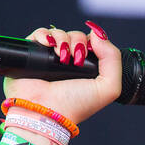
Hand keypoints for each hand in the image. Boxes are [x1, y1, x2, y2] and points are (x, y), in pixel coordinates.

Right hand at [4, 22, 122, 125]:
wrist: (46, 111)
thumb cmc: (75, 105)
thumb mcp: (108, 88)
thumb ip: (113, 58)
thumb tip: (98, 34)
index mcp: (85, 71)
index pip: (91, 44)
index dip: (93, 43)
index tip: (89, 54)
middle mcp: (67, 64)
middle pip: (75, 36)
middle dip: (77, 41)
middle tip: (75, 59)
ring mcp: (49, 59)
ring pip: (58, 33)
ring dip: (62, 38)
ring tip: (61, 56)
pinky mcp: (32, 56)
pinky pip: (39, 34)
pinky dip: (44, 35)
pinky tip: (48, 46)